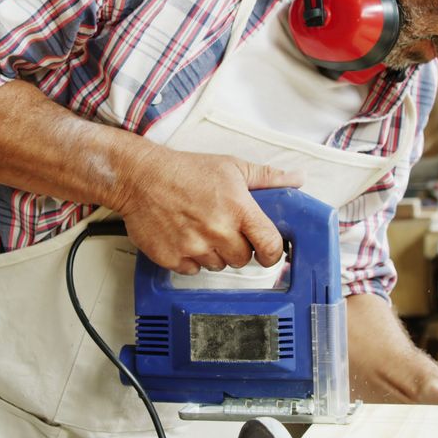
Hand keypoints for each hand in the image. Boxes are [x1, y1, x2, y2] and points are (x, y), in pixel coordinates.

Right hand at [112, 146, 302, 274]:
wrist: (140, 177)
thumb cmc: (185, 171)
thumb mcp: (231, 167)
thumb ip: (267, 177)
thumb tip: (297, 178)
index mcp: (238, 209)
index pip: (270, 246)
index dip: (271, 252)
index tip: (266, 251)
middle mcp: (218, 231)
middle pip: (243, 260)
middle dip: (237, 248)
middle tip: (223, 229)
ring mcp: (194, 247)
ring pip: (217, 266)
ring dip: (213, 253)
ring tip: (200, 229)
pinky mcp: (172, 258)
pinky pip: (192, 271)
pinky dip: (190, 259)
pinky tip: (184, 237)